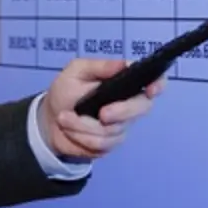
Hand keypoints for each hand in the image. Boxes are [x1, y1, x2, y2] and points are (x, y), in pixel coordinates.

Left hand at [38, 58, 165, 160]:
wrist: (49, 120)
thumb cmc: (65, 91)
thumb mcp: (76, 71)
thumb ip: (100, 67)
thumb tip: (127, 63)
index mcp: (124, 83)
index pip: (152, 83)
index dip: (157, 85)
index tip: (150, 90)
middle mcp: (128, 104)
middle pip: (141, 108)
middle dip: (121, 112)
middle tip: (102, 114)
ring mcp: (121, 126)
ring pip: (114, 130)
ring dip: (84, 126)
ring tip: (65, 118)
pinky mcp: (110, 144)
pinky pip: (102, 144)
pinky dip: (81, 136)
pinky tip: (69, 129)